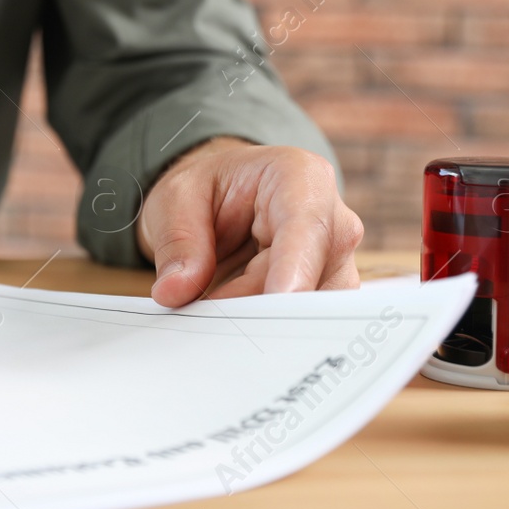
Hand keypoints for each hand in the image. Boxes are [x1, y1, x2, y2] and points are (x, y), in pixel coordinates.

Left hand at [135, 138, 362, 307]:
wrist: (225, 197)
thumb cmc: (210, 189)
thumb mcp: (177, 199)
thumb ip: (178, 242)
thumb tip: (175, 291)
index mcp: (300, 178)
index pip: (306, 228)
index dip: (294, 269)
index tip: (275, 302)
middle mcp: (332, 221)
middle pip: (308, 279)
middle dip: (258, 308)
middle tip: (207, 325)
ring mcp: (333, 263)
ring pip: (309, 312)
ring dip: (257, 323)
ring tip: (211, 321)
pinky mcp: (326, 294)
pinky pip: (301, 325)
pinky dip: (264, 330)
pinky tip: (232, 329)